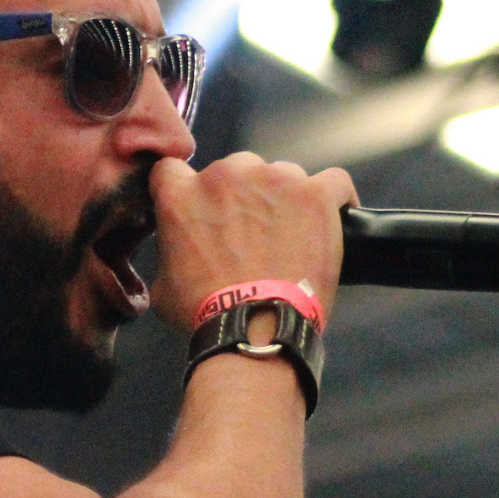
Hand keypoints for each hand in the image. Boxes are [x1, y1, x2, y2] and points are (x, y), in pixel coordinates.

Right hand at [148, 153, 357, 334]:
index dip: (191, 190)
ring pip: (283, 175)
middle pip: (237, 170)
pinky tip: (335, 217)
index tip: (203, 208)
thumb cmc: (206, 313)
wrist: (256, 327)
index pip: (174, 171)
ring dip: (286, 198)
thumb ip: (167, 254)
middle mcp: (226, 174)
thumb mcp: (163, 287)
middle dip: (244, 197)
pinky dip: (335, 198)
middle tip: (253, 234)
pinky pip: (334, 182)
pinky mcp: (314, 194)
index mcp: (182, 194)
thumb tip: (174, 256)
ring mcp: (273, 179)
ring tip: (294, 236)